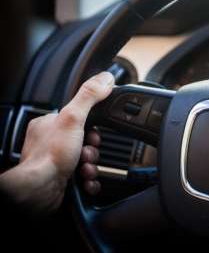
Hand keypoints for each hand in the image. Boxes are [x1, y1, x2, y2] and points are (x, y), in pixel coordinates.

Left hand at [0, 72, 113, 213]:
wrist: (40, 192)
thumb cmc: (48, 157)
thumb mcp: (73, 118)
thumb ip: (89, 96)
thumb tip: (105, 78)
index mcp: (49, 125)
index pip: (80, 118)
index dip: (92, 127)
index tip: (94, 132)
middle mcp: (51, 143)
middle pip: (86, 141)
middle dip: (92, 150)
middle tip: (86, 152)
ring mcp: (56, 162)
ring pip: (87, 160)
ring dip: (91, 166)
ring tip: (83, 168)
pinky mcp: (63, 180)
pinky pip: (85, 178)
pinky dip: (89, 180)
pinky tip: (84, 180)